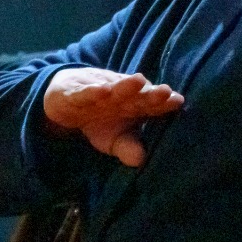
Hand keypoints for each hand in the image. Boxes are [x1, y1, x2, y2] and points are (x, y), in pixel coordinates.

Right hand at [42, 67, 183, 167]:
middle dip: (151, 93)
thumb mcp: (113, 140)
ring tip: (139, 81)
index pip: (152, 104)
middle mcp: (120, 95)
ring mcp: (99, 90)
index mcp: (134, 105)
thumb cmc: (97, 121)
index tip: (177, 102)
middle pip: (138, 94)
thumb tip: (141, 160)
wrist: (64, 101)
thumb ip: (128, 148)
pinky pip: (86, 92)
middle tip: (165, 92)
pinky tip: (102, 91)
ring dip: (126, 85)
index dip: (164, 103)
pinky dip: (93, 91)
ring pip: (114, 88)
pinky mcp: (77, 92)